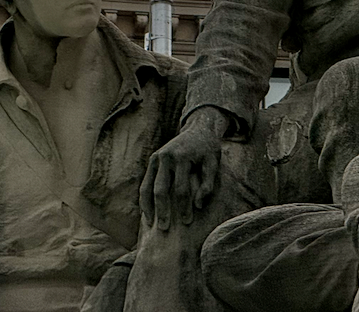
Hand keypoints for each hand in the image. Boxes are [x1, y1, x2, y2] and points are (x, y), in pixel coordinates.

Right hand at [140, 107, 228, 229]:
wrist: (197, 129)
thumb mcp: (213, 164)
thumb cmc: (208, 149)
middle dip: (162, 211)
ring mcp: (156, 158)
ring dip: (148, 207)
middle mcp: (165, 157)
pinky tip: (147, 211)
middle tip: (164, 229)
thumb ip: (208, 185)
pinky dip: (144, 198)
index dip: (184, 207)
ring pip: (147, 186)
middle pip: (160, 189)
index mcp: (182, 158)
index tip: (187, 222)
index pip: (181, 189)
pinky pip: (145, 182)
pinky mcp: (152, 160)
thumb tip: (197, 206)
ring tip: (151, 224)